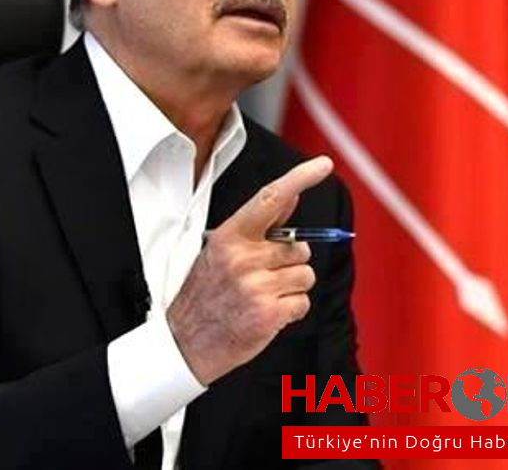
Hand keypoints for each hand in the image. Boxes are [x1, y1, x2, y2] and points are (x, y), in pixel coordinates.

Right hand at [166, 156, 332, 384]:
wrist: (183, 343)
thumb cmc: (207, 294)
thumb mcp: (222, 251)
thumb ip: (260, 225)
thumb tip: (291, 196)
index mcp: (230, 236)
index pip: (270, 199)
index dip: (300, 178)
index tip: (323, 165)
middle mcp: (243, 258)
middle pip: (300, 248)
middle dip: (290, 264)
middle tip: (261, 278)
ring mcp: (256, 286)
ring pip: (306, 276)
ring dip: (292, 288)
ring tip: (263, 297)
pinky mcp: (269, 314)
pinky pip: (303, 302)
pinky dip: (292, 311)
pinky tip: (267, 315)